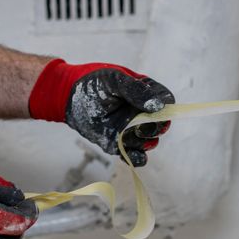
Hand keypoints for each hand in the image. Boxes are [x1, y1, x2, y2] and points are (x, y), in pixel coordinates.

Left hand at [29, 59, 174, 165]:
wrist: (71, 98)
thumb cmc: (95, 83)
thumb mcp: (115, 80)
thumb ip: (136, 90)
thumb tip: (158, 106)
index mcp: (147, 93)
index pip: (167, 102)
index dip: (166, 107)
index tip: (156, 109)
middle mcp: (143, 113)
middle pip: (161, 125)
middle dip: (155, 127)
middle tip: (140, 123)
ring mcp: (133, 129)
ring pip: (150, 142)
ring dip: (144, 141)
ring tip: (128, 133)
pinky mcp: (120, 143)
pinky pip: (135, 156)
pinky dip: (137, 158)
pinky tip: (131, 153)